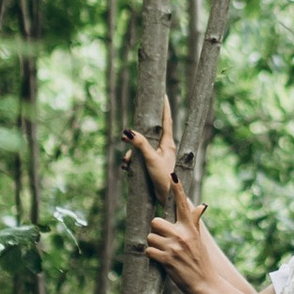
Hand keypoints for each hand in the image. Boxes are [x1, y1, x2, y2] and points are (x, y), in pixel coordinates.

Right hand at [123, 89, 179, 205]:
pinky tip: (126, 168)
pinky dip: (131, 162)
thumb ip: (140, 144)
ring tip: (126, 162)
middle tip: (125, 136)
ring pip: (140, 147)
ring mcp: (157, 156)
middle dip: (134, 136)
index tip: (163, 95)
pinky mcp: (151, 165)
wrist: (167, 198)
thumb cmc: (163, 178)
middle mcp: (163, 147)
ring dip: (130, 154)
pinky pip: (138, 158)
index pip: (166, 120)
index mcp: (168, 143)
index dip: (164, 107)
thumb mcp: (150, 159)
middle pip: (148, 133)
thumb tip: (129, 131)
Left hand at [143, 175, 219, 293]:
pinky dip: (151, 256)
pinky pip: (148, 251)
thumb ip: (195, 221)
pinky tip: (161, 261)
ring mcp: (174, 247)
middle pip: (155, 222)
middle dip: (156, 231)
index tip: (172, 174)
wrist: (206, 283)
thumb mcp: (200, 239)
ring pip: (150, 238)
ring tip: (166, 254)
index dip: (177, 189)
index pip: (183, 204)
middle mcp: (182, 234)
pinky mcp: (167, 260)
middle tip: (164, 241)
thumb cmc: (201, 261)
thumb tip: (202, 205)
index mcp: (190, 227)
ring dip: (154, 246)